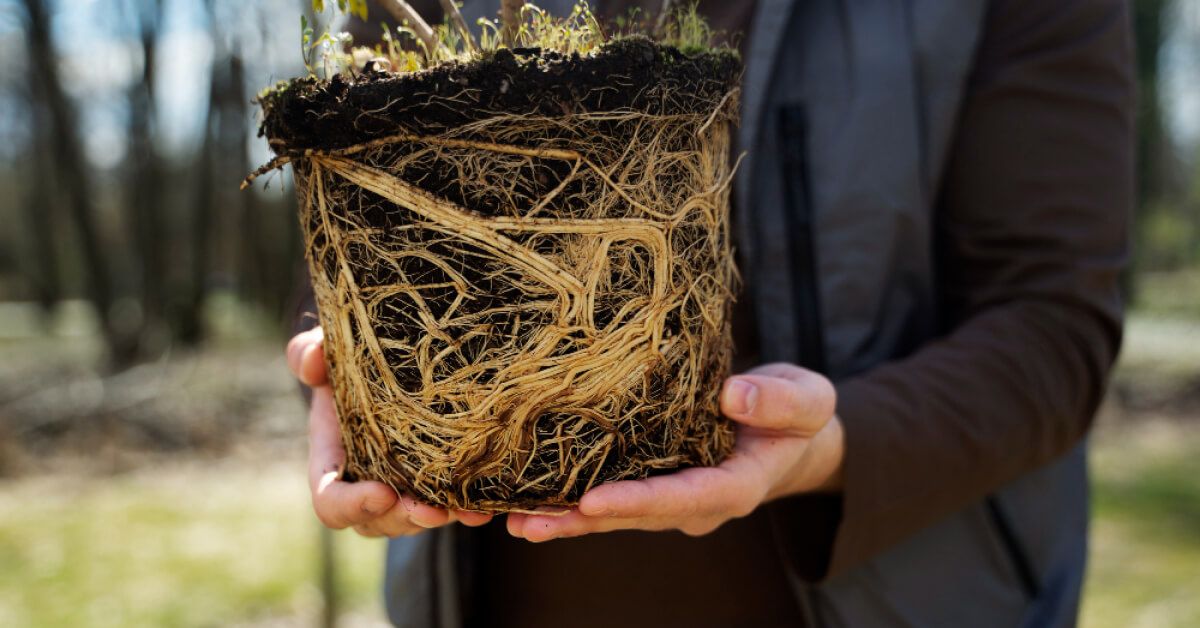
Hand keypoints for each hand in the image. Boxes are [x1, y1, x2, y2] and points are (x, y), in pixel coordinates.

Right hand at [286, 327, 492, 536]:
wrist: (388, 361)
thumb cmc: (351, 359)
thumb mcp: (328, 350)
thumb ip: (309, 352)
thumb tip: (312, 362)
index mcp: (333, 459)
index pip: (331, 501)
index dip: (352, 505)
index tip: (382, 493)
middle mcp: (364, 481)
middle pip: (377, 522)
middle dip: (404, 520)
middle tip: (431, 510)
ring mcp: (400, 487)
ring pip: (413, 522)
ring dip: (439, 519)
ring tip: (467, 511)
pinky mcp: (433, 483)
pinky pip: (447, 509)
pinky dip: (466, 512)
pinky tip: (486, 509)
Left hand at [506, 363, 842, 541]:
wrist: (787, 429)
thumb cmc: (797, 413)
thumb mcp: (807, 400)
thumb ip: (778, 401)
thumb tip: (733, 394)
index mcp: (733, 486)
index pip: (683, 497)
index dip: (638, 501)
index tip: (593, 500)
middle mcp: (695, 502)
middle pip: (634, 515)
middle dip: (581, 520)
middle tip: (529, 522)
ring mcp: (669, 496)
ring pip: (613, 511)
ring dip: (564, 517)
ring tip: (512, 519)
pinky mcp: (651, 479)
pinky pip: (607, 490)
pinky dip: (568, 496)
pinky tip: (525, 496)